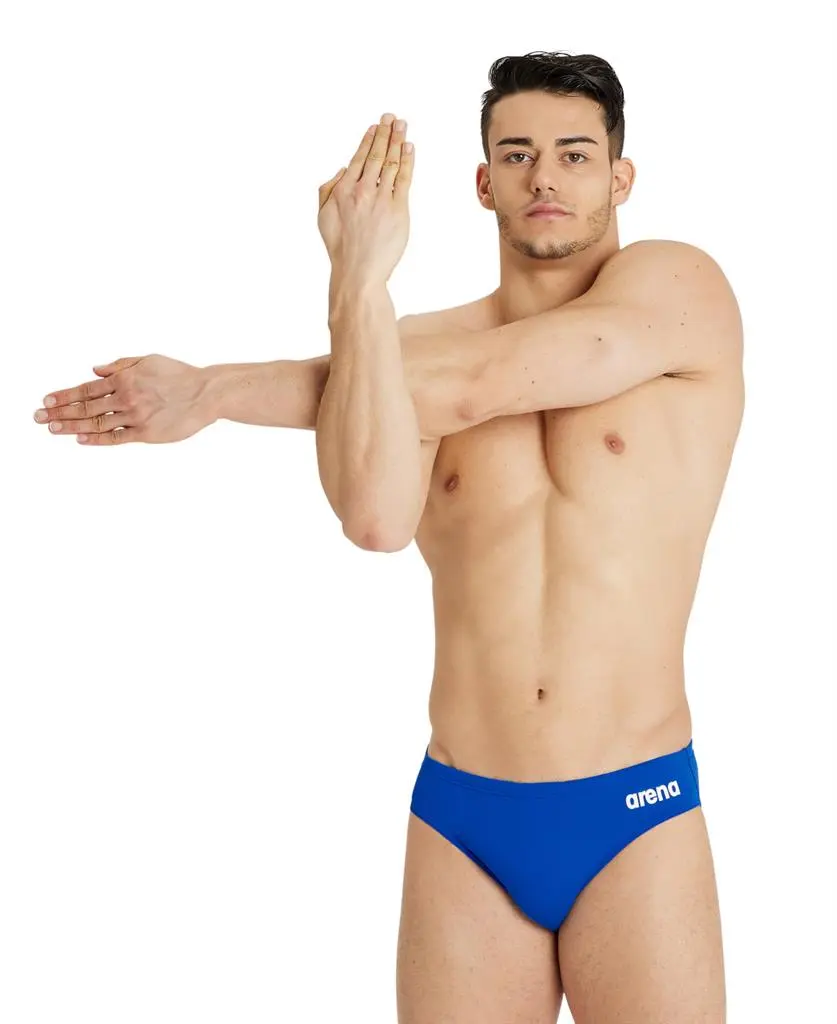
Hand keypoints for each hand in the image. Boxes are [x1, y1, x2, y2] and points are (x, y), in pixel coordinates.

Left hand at [32, 354, 216, 444]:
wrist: (207, 393)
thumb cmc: (180, 375)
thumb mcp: (148, 360)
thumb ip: (120, 365)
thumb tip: (95, 370)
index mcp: (124, 378)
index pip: (86, 389)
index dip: (64, 395)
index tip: (47, 401)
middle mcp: (126, 397)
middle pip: (85, 407)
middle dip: (59, 412)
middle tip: (39, 417)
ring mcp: (135, 416)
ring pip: (97, 423)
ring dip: (72, 426)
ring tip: (53, 429)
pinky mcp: (146, 433)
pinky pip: (117, 437)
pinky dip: (98, 439)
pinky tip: (82, 439)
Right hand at [317, 112, 413, 284]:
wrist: (358, 272)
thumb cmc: (340, 249)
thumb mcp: (322, 217)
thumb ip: (326, 190)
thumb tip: (341, 170)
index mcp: (342, 190)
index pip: (359, 158)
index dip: (369, 141)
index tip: (375, 127)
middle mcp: (361, 190)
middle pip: (376, 155)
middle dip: (385, 133)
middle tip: (392, 118)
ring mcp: (381, 199)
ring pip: (391, 163)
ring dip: (397, 141)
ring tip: (402, 126)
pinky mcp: (398, 209)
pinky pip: (403, 178)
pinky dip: (407, 161)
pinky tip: (409, 148)